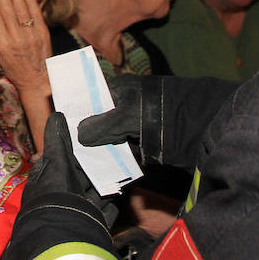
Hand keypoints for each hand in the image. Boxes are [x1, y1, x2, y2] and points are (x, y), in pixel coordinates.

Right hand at [0, 0, 50, 93]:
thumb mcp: (0, 54)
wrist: (37, 80)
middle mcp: (16, 38)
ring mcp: (30, 35)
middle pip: (7, 9)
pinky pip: (35, 13)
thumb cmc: (15, 68)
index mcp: (2, 44)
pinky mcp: (42, 33)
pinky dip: (29, 0)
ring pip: (20, 8)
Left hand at [23, 112, 116, 226]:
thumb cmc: (55, 195)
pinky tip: (120, 195)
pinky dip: (111, 205)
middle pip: (80, 179)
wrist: (65, 235)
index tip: (90, 140)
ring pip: (93, 196)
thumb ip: (57, 140)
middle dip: (94, 169)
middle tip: (111, 154)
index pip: (61, 162)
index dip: (75, 151)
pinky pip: (103, 213)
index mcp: (47, 181)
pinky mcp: (90, 226)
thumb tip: (57, 115)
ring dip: (104, 186)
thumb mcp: (55, 162)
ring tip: (120, 172)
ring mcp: (76, 213)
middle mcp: (59, 198)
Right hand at [78, 74, 239, 167]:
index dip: (77, 112)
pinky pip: (124, 151)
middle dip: (86, 136)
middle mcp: (125, 105)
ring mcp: (135, 125)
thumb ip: (100, 125)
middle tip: (70, 151)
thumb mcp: (124, 115)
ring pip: (110, 138)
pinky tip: (104, 169)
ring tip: (82, 165)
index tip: (63, 128)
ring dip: (100, 150)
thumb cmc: (157, 111)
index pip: (90, 98)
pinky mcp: (144, 143)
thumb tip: (78, 135)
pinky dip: (116, 159)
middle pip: (98, 121)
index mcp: (118, 90)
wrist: (196, 125)